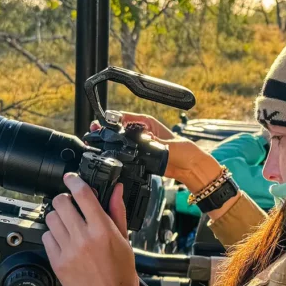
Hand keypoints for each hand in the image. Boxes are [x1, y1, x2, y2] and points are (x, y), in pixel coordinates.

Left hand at [42, 173, 154, 285]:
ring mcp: (68, 251)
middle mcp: (83, 239)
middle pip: (61, 203)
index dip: (74, 181)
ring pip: (51, 219)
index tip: (71, 178)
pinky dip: (53, 236)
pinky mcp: (57, 264)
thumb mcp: (125, 241)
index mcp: (103, 230)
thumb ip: (117, 212)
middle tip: (71, 204)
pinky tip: (64, 241)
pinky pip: (46, 238)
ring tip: (68, 224)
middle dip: (65, 199)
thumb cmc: (122, 277)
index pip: (82, 194)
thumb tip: (116, 190)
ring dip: (58, 217)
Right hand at [92, 112, 222, 194]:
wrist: (190, 167)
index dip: (111, 120)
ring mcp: (140, 144)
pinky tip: (110, 157)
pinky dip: (118, 155)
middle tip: (94, 134)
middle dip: (107, 132)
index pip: (125, 118)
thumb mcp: (168, 145)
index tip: (100, 123)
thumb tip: (140, 141)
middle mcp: (142, 132)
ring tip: (98, 145)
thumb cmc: (184, 151)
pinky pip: (126, 154)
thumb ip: (153, 143)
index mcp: (148, 123)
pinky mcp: (141, 156)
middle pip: (119, 130)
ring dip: (110, 144)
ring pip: (121, 142)